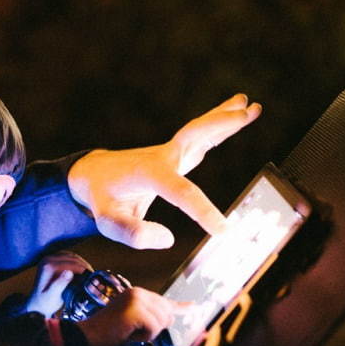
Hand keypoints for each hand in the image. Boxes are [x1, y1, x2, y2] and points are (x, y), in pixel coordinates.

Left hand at [25, 250, 91, 316]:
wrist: (37, 305)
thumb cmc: (44, 303)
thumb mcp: (52, 296)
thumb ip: (59, 284)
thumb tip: (69, 272)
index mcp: (48, 266)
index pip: (71, 263)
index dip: (83, 269)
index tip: (93, 276)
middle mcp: (47, 260)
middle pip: (72, 258)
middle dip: (84, 265)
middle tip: (93, 275)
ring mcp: (49, 259)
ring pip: (71, 256)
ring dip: (81, 263)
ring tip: (89, 273)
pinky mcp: (51, 261)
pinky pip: (67, 258)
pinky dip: (76, 263)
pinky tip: (81, 271)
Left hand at [67, 94, 261, 247]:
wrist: (93, 174)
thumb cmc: (102, 198)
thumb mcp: (107, 221)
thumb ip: (132, 234)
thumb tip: (167, 239)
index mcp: (148, 173)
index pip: (181, 192)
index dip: (203, 211)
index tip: (223, 230)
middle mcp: (162, 157)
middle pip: (193, 136)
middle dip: (219, 125)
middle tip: (246, 114)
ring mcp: (170, 152)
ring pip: (200, 130)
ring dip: (225, 118)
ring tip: (252, 106)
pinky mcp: (176, 154)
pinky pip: (202, 136)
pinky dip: (220, 123)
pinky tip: (241, 112)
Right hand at [74, 287, 177, 345]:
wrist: (87, 336)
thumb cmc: (108, 332)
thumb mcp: (133, 322)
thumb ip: (151, 317)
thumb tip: (172, 317)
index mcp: (137, 293)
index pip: (164, 301)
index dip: (181, 307)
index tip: (195, 307)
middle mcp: (138, 293)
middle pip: (167, 314)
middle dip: (155, 328)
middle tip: (134, 332)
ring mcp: (136, 300)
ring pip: (161, 322)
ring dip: (148, 334)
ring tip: (129, 332)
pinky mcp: (135, 310)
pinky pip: (154, 329)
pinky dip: (144, 337)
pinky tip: (129, 334)